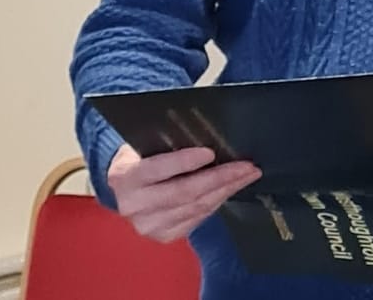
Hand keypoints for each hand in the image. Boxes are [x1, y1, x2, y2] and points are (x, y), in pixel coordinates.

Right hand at [106, 144, 260, 241]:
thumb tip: (207, 136)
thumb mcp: (146, 146)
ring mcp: (148, 225)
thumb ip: (168, 144)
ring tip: (247, 175)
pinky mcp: (164, 235)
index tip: (210, 152)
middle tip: (246, 166)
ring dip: (226, 190)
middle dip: (220, 178)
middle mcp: (134, 205)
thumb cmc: (142, 159)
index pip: (157, 169)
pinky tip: (230, 189)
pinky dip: (217, 202)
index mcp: (125, 177)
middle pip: (184, 192)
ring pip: (196, 207)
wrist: (127, 189)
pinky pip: (198, 218)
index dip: (184, 161)